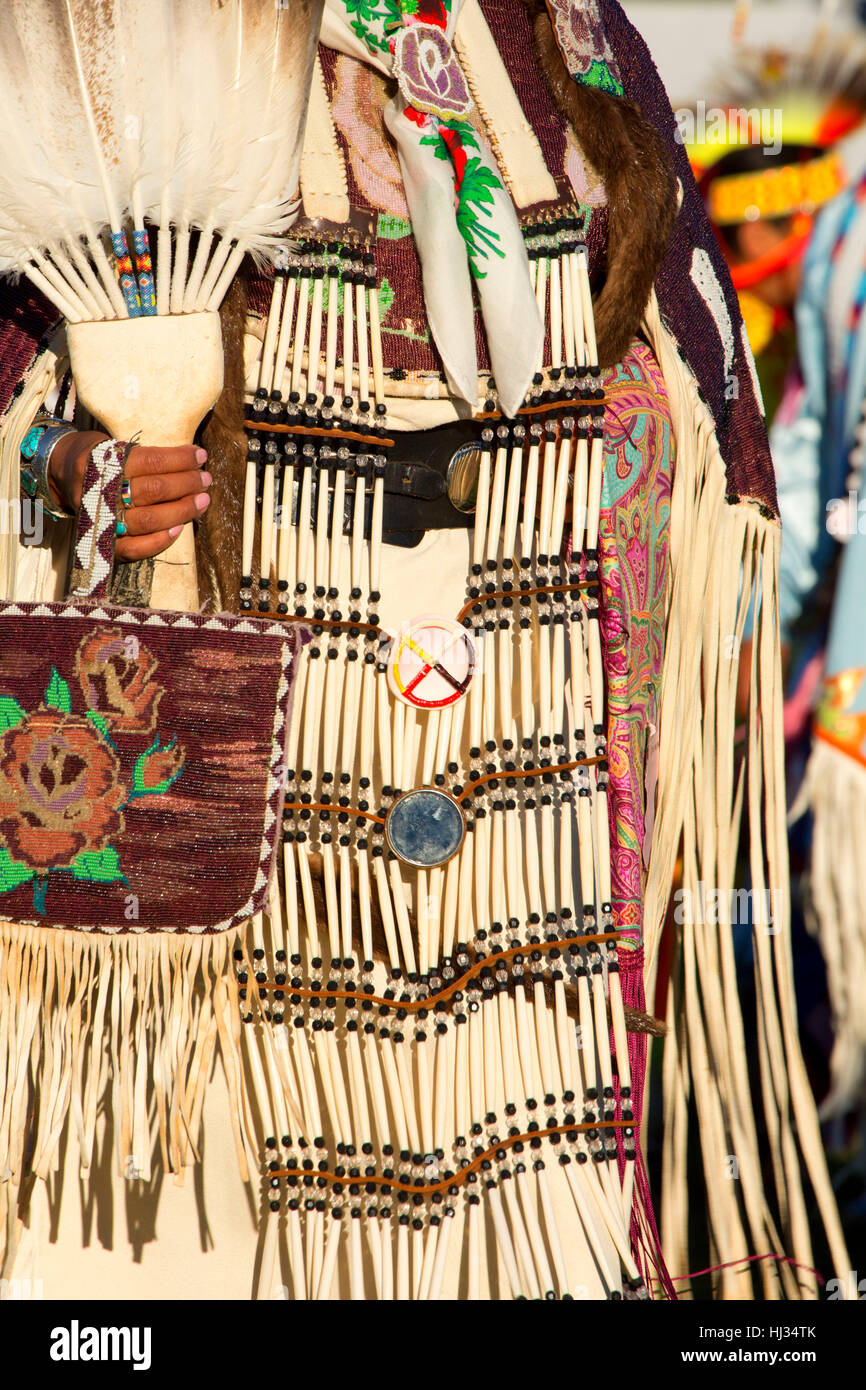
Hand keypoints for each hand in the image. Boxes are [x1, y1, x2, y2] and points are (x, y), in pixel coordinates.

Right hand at [48, 431, 211, 560]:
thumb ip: (143, 457)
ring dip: (182, 511)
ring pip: (149, 519)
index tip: (200, 456)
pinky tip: (180, 529)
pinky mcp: (102, 542)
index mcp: (102, 462)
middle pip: (153, 490)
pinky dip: (160, 541)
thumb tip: (189, 463)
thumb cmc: (96, 458)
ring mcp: (100, 519)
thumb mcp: (112, 446)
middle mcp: (100, 491)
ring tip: (202, 500)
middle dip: (186, 484)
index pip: (150, 461)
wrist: (59, 475)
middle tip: (205, 479)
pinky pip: (135, 548)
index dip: (180, 459)